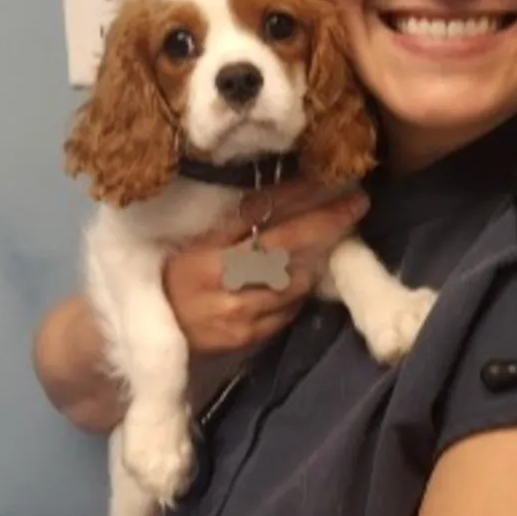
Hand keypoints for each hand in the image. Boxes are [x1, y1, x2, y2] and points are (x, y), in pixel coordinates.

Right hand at [162, 180, 369, 355]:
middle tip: (357, 204)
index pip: (256, 212)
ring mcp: (235, 310)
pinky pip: (286, 312)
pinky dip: (296, 298)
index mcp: (206, 246)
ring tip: (327, 249)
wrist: (159, 334)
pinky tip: (296, 288)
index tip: (327, 179)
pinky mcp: (245, 336)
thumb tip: (291, 199)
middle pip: (282, 245)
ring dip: (312, 266)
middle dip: (324, 223)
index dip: (295, 194)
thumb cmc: (182, 281)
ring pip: (291, 282)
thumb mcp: (200, 246)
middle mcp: (220, 276)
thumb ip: (237, 227)